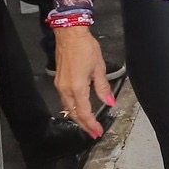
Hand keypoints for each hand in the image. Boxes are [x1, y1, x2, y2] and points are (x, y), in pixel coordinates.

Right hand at [53, 25, 115, 139]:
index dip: (91, 124)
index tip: (98, 132)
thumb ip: (103, 88)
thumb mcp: (99, 68)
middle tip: (93, 133)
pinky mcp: (59, 80)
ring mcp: (60, 85)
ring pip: (68, 107)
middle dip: (84, 125)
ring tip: (88, 124)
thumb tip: (110, 102)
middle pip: (73, 113)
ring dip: (78, 117)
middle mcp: (66, 89)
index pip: (84, 112)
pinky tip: (79, 109)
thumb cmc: (85, 48)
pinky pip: (65, 99)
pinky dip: (73, 108)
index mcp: (77, 87)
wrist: (69, 35)